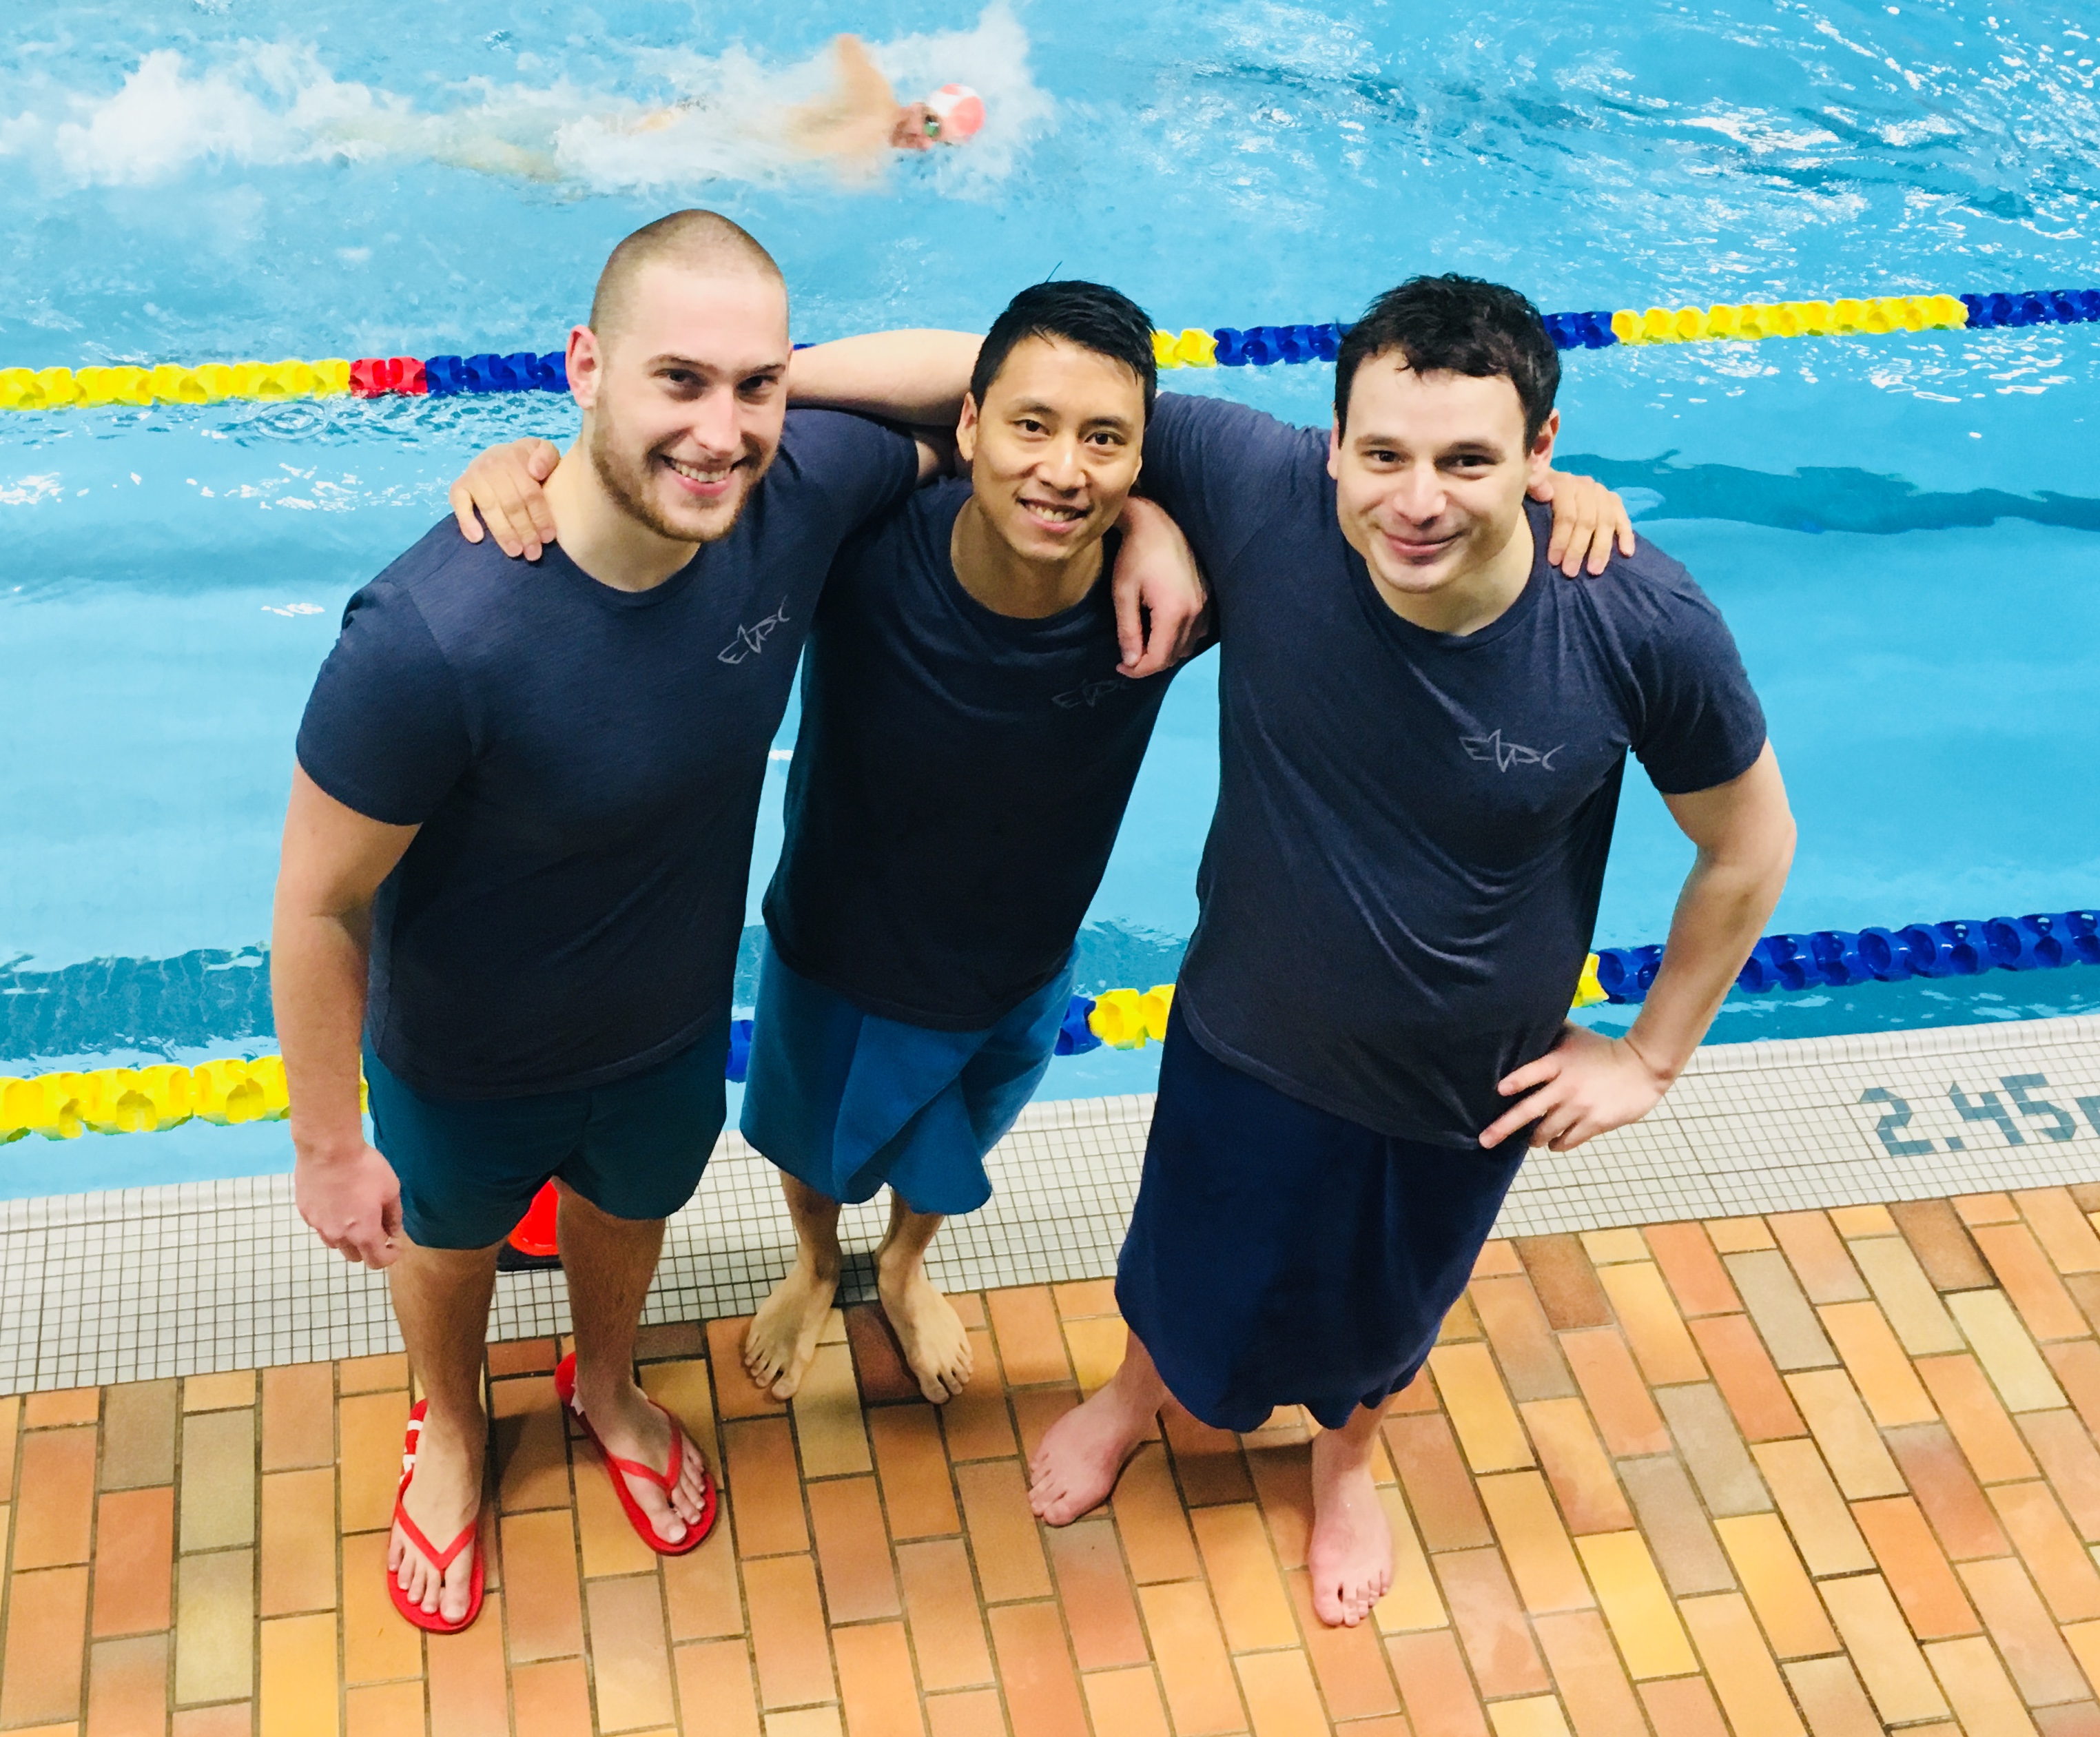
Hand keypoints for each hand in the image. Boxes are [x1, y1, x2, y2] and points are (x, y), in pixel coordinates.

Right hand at [295, 1142, 404, 1267]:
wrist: (328, 1149)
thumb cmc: (365, 1168)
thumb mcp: (391, 1190)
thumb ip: (393, 1216)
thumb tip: (393, 1233)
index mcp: (363, 1233)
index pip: (377, 1261)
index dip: (390, 1256)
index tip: (395, 1245)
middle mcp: (338, 1236)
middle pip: (355, 1256)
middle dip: (369, 1248)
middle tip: (377, 1227)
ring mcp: (318, 1225)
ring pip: (336, 1244)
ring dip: (348, 1238)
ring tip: (355, 1215)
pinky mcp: (305, 1212)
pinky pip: (321, 1227)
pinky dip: (332, 1223)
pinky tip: (337, 1203)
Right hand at [449, 437, 561, 558]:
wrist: (504, 455)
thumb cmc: (529, 460)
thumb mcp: (543, 450)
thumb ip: (547, 456)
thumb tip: (535, 471)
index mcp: (516, 457)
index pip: (530, 492)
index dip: (540, 516)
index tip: (548, 538)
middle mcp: (493, 465)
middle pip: (511, 503)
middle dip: (524, 530)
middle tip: (533, 553)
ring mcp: (475, 475)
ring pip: (490, 508)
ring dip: (503, 532)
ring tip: (514, 551)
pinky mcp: (459, 485)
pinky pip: (459, 503)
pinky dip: (466, 521)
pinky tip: (477, 538)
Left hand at [1111, 496, 1209, 677]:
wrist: (1158, 523)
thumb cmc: (1134, 555)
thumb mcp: (1123, 594)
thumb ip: (1128, 632)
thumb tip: (1131, 662)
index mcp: (1174, 613)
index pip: (1159, 659)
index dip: (1137, 670)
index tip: (1119, 667)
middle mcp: (1196, 613)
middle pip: (1174, 656)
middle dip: (1150, 663)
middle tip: (1127, 658)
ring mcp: (1206, 605)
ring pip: (1187, 646)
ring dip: (1166, 651)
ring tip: (1144, 643)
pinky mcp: (1208, 597)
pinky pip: (1197, 631)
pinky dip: (1180, 638)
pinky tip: (1163, 628)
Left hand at [1479, 1024, 1670, 1151]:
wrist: (1643, 1066)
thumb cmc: (1603, 1049)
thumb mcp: (1574, 1037)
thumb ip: (1549, 1036)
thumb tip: (1524, 1022)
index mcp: (1558, 1063)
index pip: (1530, 1073)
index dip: (1515, 1082)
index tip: (1499, 1091)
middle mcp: (1565, 1087)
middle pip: (1529, 1111)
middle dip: (1503, 1128)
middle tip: (1485, 1140)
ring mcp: (1580, 1108)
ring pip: (1545, 1131)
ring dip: (1534, 1139)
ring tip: (1531, 1140)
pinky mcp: (1594, 1123)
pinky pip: (1566, 1141)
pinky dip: (1556, 1144)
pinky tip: (1554, 1143)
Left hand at [1529, 471, 1636, 577]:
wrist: (1543, 485)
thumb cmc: (1532, 497)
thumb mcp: (1524, 488)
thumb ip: (1531, 485)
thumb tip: (1544, 494)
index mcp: (1562, 483)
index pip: (1567, 514)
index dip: (1561, 539)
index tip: (1554, 562)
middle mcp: (1585, 486)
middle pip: (1587, 521)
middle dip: (1578, 549)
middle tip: (1570, 572)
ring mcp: (1601, 493)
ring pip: (1606, 522)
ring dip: (1601, 549)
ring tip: (1594, 571)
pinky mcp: (1613, 501)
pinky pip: (1623, 519)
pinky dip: (1626, 536)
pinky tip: (1627, 553)